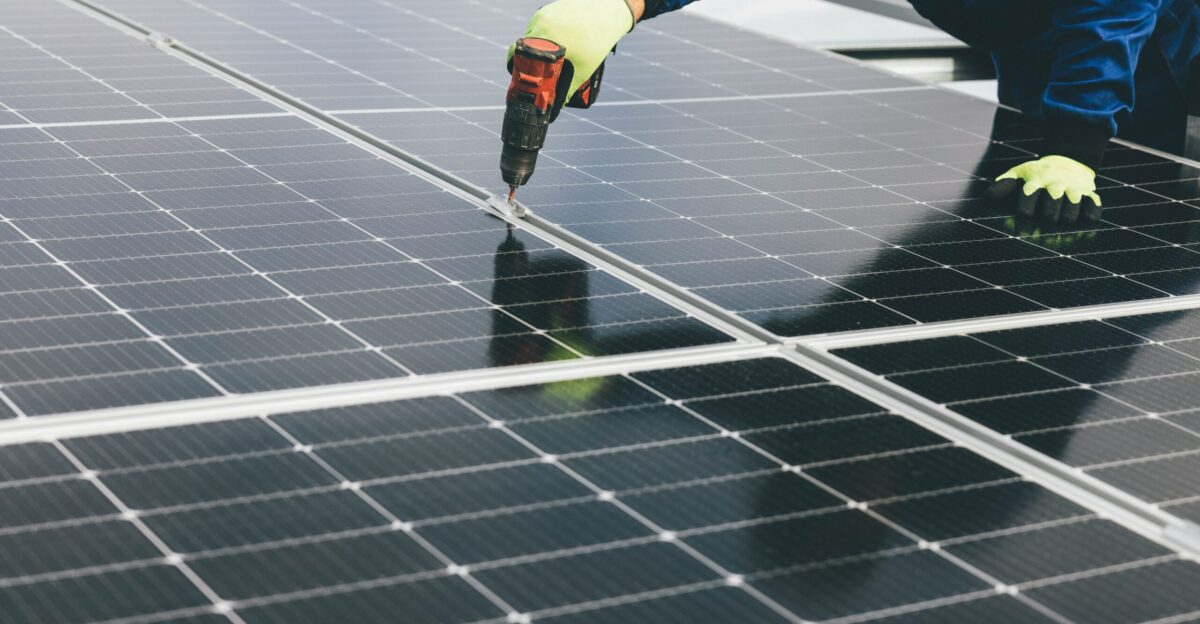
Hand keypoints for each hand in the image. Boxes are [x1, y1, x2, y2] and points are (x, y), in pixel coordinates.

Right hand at [508, 0, 635, 101]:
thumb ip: (568, 89)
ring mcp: (542, 15)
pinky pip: (539, 28)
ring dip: (539, 50)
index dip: (519, 72)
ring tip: (556, 56)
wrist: (608, 11)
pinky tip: (560, 41)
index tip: (524, 81)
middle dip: (531, 63)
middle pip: (524, 49)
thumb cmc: (599, 39)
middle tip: (541, 73)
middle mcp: (539, 24)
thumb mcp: (584, 69)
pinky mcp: (547, 10)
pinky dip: (545, 38)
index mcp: (545, 38)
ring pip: (532, 38)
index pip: (518, 58)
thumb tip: (557, 105)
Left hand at [986, 155, 1101, 223]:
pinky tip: (1085, 217)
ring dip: (1066, 218)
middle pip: (1051, 208)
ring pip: (1071, 212)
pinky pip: (1093, 208)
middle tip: (1046, 217)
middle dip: (1047, 216)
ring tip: (1062, 218)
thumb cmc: (1037, 174)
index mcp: (1036, 180)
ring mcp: (1074, 189)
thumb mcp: (1019, 174)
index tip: (1025, 215)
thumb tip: (987, 196)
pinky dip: (1090, 214)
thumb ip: (1003, 185)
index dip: (1026, 208)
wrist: (1069, 160)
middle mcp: (1056, 184)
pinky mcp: (1090, 194)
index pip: (1029, 196)